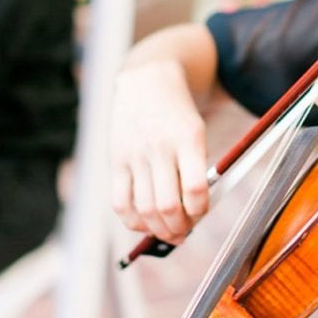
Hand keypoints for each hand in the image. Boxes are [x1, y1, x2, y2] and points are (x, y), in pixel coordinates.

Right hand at [110, 61, 211, 242]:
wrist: (147, 82)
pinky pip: (120, 202)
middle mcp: (160, 147)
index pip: (195, 189)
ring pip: (145, 209)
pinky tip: (144, 224)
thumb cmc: (178, 116)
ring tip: (169, 234)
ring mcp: (135, 155)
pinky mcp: (116, 160)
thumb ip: (197, 168)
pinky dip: (133, 221)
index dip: (200, 211)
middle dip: (179, 229)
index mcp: (189, 139)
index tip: (201, 215)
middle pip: (168, 206)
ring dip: (159, 230)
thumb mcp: (196, 134)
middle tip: (185, 233)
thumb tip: (195, 211)